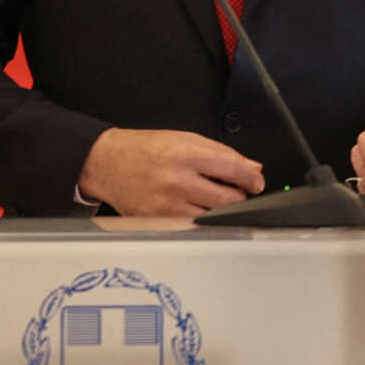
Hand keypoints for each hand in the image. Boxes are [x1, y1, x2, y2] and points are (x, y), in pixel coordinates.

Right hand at [78, 128, 263, 216]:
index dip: (252, 179)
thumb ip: (222, 154)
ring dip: (220, 209)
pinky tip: (195, 207)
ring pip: (213, 216)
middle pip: (228, 199)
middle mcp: (177, 182)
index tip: (257, 182)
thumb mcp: (185, 139)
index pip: (233, 169)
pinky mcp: (158, 222)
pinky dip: (201, 219)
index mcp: (186, 155)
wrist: (108, 164)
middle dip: (239, 195)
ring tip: (210, 196)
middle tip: (236, 189)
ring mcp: (167, 206)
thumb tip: (251, 168)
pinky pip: (193, 226)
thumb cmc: (145, 149)